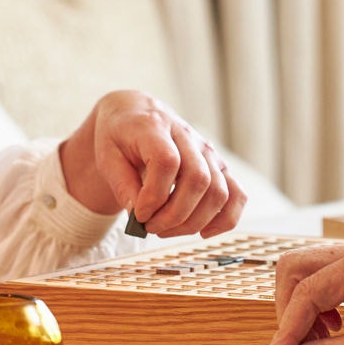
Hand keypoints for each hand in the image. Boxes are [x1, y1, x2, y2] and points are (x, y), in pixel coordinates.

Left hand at [58, 90, 247, 237]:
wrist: (135, 113)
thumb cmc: (119, 135)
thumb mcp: (106, 155)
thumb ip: (122, 184)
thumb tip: (139, 216)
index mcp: (155, 126)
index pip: (167, 162)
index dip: (154, 196)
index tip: (138, 215)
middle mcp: (187, 136)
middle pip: (198, 180)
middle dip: (173, 215)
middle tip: (149, 227)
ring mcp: (207, 150)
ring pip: (218, 191)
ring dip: (193, 222)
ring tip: (165, 229)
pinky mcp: (218, 165)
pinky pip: (236, 194)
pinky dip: (225, 219)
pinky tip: (203, 232)